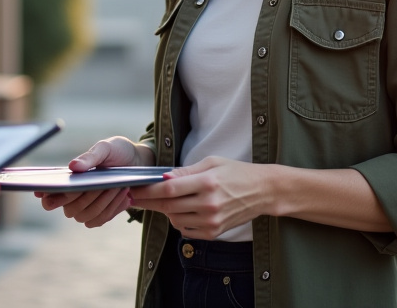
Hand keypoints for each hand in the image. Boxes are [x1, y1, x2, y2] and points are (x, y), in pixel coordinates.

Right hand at [36, 136, 150, 227]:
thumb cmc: (117, 152)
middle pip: (69, 209)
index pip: (48, 195)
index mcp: (68, 178)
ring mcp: (86, 207)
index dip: (46, 197)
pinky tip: (124, 196)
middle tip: (108, 184)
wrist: (139, 162)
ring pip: (86, 217)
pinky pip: (100, 220)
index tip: (46, 193)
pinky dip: (113, 209)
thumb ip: (90, 157)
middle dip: (88, 198)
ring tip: (120, 187)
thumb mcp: (105, 148)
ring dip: (104, 203)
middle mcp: (73, 196)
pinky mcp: (101, 214)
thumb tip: (73, 167)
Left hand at [129, 156, 272, 239]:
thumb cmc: (237, 173)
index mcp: (207, 182)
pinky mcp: (214, 232)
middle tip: (134, 198)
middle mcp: (208, 204)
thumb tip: (162, 177)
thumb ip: (185, 171)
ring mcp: (212, 220)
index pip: (169, 189)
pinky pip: (185, 230)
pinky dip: (178, 221)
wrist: (263, 192)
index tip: (134, 189)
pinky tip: (182, 211)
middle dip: (147, 202)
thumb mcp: (212, 163)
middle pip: (167, 206)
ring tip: (165, 201)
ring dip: (165, 211)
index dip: (148, 190)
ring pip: (174, 219)